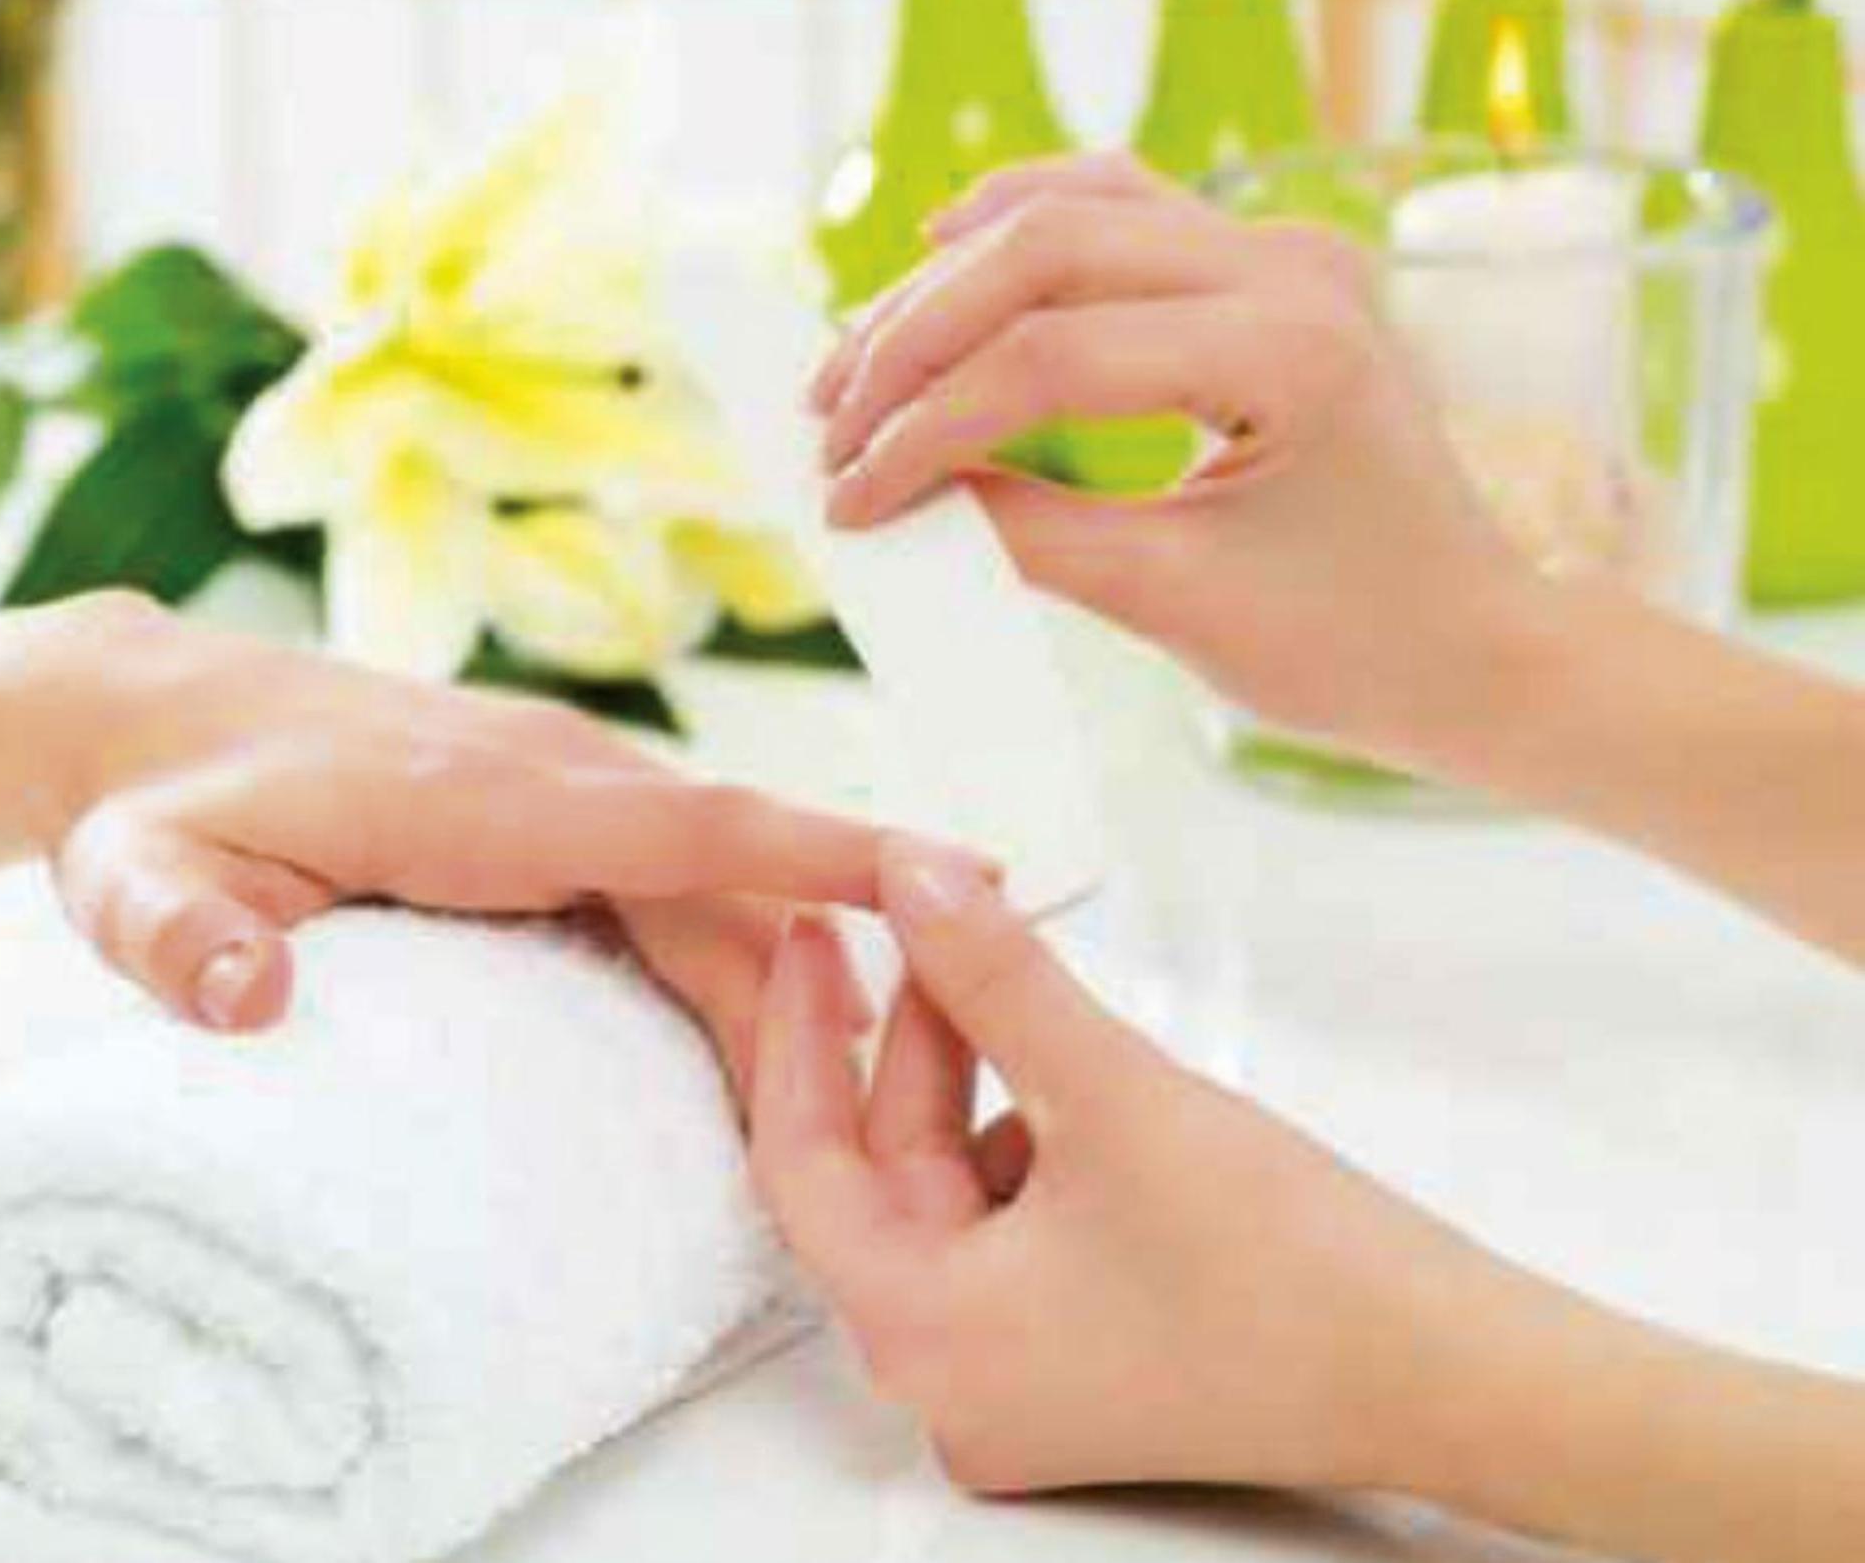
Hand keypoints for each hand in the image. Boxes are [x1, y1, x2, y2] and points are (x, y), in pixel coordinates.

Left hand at [9, 594, 879, 1079]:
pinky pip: (675, 870)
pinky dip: (739, 935)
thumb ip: (177, 937)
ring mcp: (554, 779)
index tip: (947, 883)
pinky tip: (770, 1014)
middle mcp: (544, 771)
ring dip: (796, 959)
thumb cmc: (157, 808)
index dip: (818, 860)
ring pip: (714, 876)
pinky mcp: (548, 801)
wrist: (154, 711)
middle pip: (729, 879)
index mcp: (478, 795)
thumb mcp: (133, 881)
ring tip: (864, 1081)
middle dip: (829, 974)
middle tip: (900, 1104)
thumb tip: (245, 993)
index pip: (683, 829)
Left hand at [748, 835, 1528, 1493]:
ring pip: (953, 1197)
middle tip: (919, 914)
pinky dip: (1025, 1140)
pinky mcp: (1081, 1369)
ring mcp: (1017, 1386)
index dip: (799, 1032)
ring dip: (970, 1081)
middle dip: (906, 1039)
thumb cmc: (1293, 1267)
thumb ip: (993, 975)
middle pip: (883, 1177)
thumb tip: (909, 874)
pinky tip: (1067, 1063)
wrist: (1460, 1379)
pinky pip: (1011, 1235)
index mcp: (924, 1339)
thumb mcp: (1114, 1092)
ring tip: (1003, 968)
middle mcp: (950, 1383)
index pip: (801, 1167)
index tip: (812, 930)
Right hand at [811, 155, 1539, 765]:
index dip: (925, 426)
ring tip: (860, 361)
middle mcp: (1290, 269)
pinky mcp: (1262, 266)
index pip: (1051, 358)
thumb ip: (1025, 535)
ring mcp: (1281, 252)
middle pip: (1045, 253)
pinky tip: (945, 242)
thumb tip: (896, 497)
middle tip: (829, 424)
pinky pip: (1120, 203)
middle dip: (915, 341)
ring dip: (949, 281)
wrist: (1470, 644)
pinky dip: (1022, 221)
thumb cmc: (1353, 642)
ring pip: (1071, 211)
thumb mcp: (1171, 600)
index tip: (847, 498)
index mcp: (1290, 351)